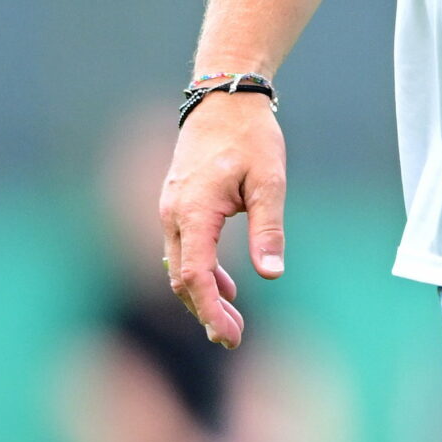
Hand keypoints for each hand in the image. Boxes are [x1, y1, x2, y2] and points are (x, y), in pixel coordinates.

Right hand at [159, 93, 286, 348]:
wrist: (223, 101)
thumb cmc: (250, 137)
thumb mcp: (269, 180)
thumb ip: (268, 227)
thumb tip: (271, 272)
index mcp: (193, 211)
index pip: (194, 275)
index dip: (209, 310)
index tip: (228, 336)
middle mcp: (172, 215)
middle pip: (182, 278)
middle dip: (206, 311)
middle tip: (234, 339)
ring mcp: (170, 211)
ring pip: (179, 267)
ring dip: (203, 295)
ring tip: (231, 321)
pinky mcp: (177, 207)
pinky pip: (184, 250)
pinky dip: (201, 272)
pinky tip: (228, 287)